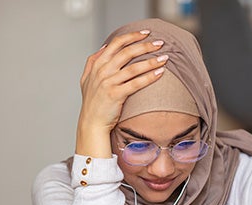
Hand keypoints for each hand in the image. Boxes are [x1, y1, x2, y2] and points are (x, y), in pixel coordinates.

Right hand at [76, 30, 167, 157]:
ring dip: (151, 61)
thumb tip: (105, 46)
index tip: (146, 33)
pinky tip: (160, 73)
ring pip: (133, 68)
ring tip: (164, 58)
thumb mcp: (86, 78)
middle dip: (145, 46)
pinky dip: (149, 77)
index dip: (132, 36)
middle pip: (127, 52)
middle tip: (160, 43)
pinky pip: (136, 83)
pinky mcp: (116, 95)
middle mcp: (102, 71)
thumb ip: (93, 61)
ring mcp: (108, 83)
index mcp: (97, 64)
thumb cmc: (92, 102)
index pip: (116, 43)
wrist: (91, 123)